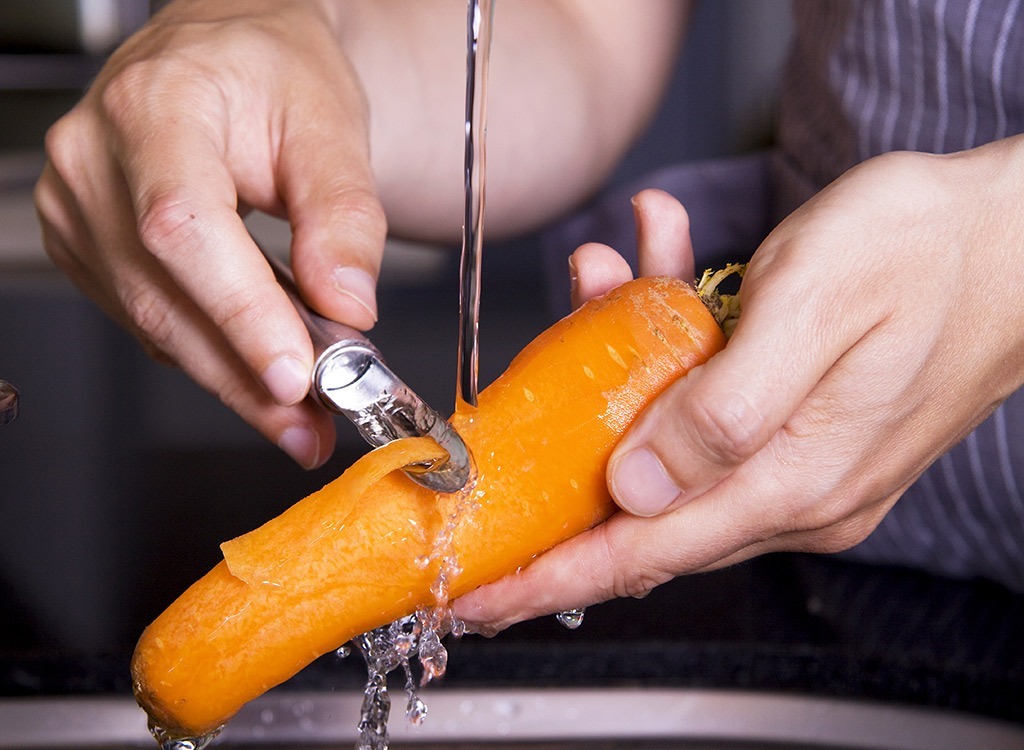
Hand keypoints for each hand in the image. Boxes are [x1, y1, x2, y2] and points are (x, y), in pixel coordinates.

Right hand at [35, 0, 385, 468]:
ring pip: (153, 323)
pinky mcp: (88, 247)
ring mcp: (80, 208)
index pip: (184, 227)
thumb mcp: (331, 122)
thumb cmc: (271, 72)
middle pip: (162, 294)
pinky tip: (259, 374)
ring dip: (233, 381)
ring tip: (301, 417)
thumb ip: (344, 215)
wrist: (224, 54)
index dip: (239, 311)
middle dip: (245, 375)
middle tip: (311, 426)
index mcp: (156, 109)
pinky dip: (210, 357)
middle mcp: (96, 160)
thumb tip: (347, 306)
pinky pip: (149, 321)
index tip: (296, 373)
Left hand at [454, 140, 1023, 631]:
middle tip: (516, 408)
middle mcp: (796, 493)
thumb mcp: (816, 305)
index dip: (552, 577)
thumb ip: (725, 408)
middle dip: (571, 448)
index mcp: (796, 478)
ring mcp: (802, 470)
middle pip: (644, 506)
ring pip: (671, 448)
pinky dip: (674, 359)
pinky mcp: (803, 437)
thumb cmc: (929, 251)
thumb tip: (639, 486)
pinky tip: (669, 280)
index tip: (481, 596)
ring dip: (624, 373)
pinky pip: (709, 416)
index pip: (644, 553)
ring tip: (615, 271)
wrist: (1018, 240)